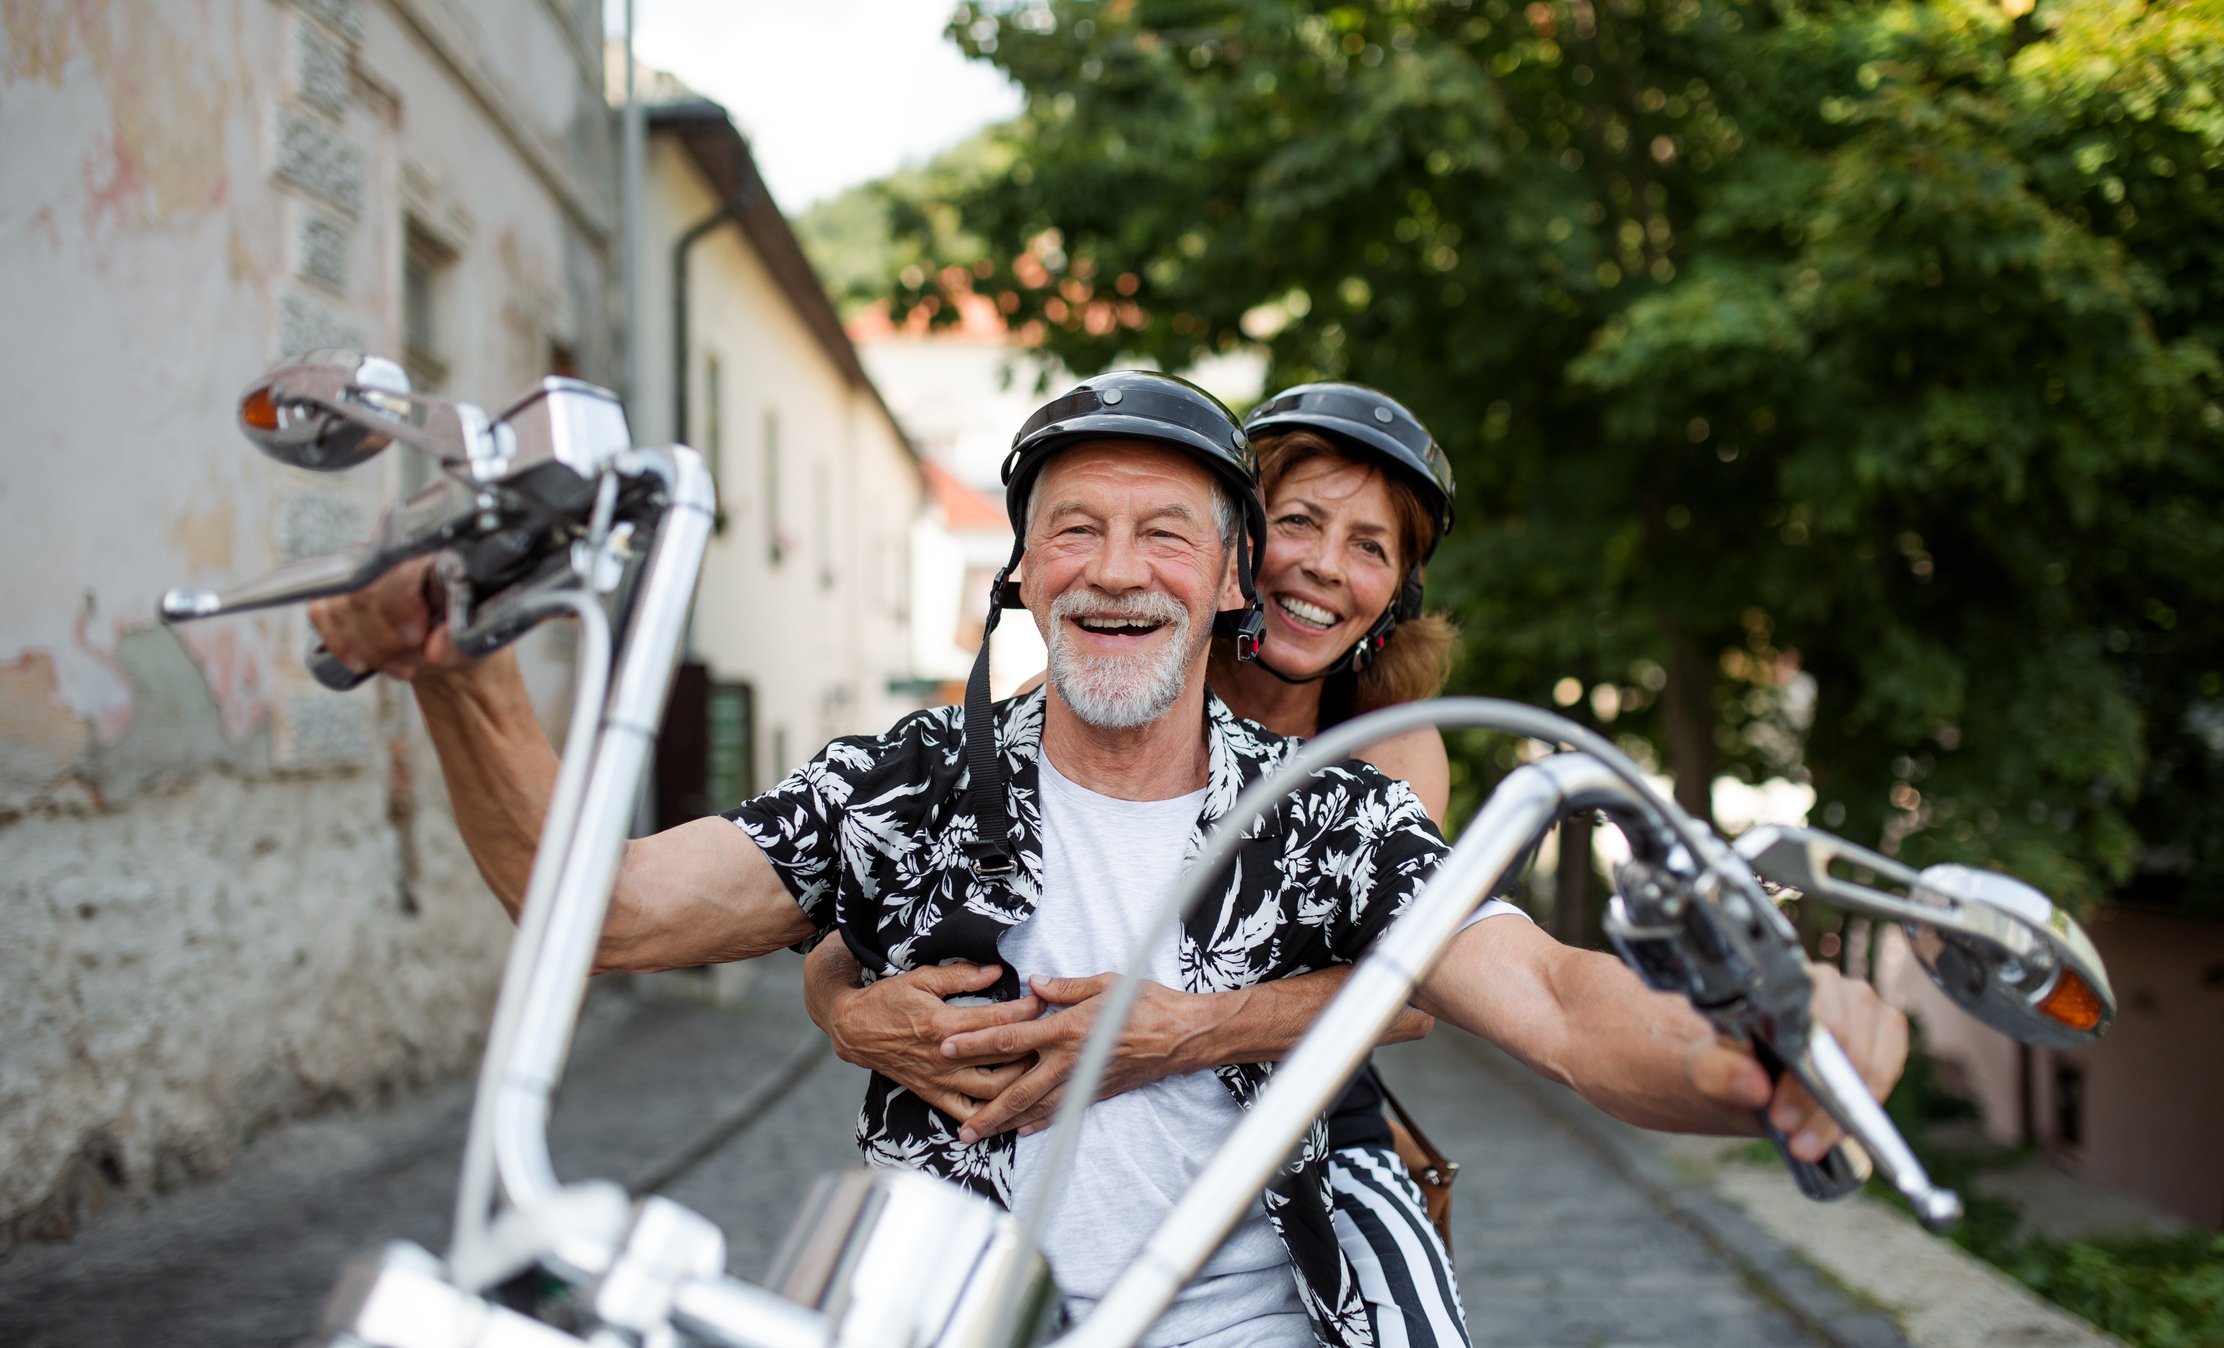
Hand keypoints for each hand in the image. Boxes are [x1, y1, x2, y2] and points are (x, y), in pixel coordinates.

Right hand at [307, 556, 461, 680]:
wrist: (446, 641)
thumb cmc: (465, 630)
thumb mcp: (475, 639)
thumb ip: (460, 642)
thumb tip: (436, 651)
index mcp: (430, 548)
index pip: (399, 565)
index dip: (400, 602)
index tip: (416, 635)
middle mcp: (387, 551)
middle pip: (363, 592)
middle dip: (385, 639)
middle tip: (414, 660)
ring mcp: (357, 569)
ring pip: (340, 607)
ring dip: (369, 649)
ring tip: (403, 665)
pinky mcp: (334, 592)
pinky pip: (322, 615)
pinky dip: (343, 645)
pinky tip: (365, 662)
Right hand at [801, 939, 1041, 1119]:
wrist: (855, 1030)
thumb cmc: (888, 1001)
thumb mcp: (922, 978)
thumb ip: (961, 975)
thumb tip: (996, 971)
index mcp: (945, 1023)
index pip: (999, 1020)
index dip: (1027, 1011)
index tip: (1045, 1002)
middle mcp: (946, 1056)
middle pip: (1003, 1056)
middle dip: (1033, 1044)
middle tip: (1052, 1034)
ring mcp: (940, 1079)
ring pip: (993, 1090)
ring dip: (1020, 1081)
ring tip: (1039, 1068)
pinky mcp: (933, 1095)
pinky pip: (967, 1113)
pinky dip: (990, 1117)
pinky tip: (1011, 1110)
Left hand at [946, 973, 1217, 1143]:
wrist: (1185, 1035)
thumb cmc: (1149, 1003)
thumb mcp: (1106, 983)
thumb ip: (1065, 987)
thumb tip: (1033, 983)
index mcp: (1067, 1028)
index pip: (1010, 1037)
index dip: (975, 1043)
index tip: (946, 1047)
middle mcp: (1071, 1060)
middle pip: (1017, 1089)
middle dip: (986, 1109)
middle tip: (960, 1127)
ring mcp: (1084, 1080)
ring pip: (1037, 1107)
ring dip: (1007, 1123)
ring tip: (980, 1136)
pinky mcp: (1098, 1091)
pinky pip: (1063, 1110)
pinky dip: (1041, 1122)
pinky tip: (1023, 1130)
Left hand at [1683, 964, 1909, 1161]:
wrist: (1749, 1068)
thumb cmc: (1731, 1058)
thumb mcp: (1707, 1067)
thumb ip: (1719, 1071)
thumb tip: (1754, 1085)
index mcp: (1782, 981)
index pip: (1811, 1022)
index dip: (1801, 1077)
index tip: (1781, 1118)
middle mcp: (1830, 983)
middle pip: (1845, 1046)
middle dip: (1820, 1103)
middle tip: (1794, 1138)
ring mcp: (1863, 1006)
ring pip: (1872, 1062)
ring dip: (1843, 1112)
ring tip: (1810, 1142)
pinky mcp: (1886, 1032)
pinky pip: (1889, 1070)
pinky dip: (1866, 1106)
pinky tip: (1836, 1130)